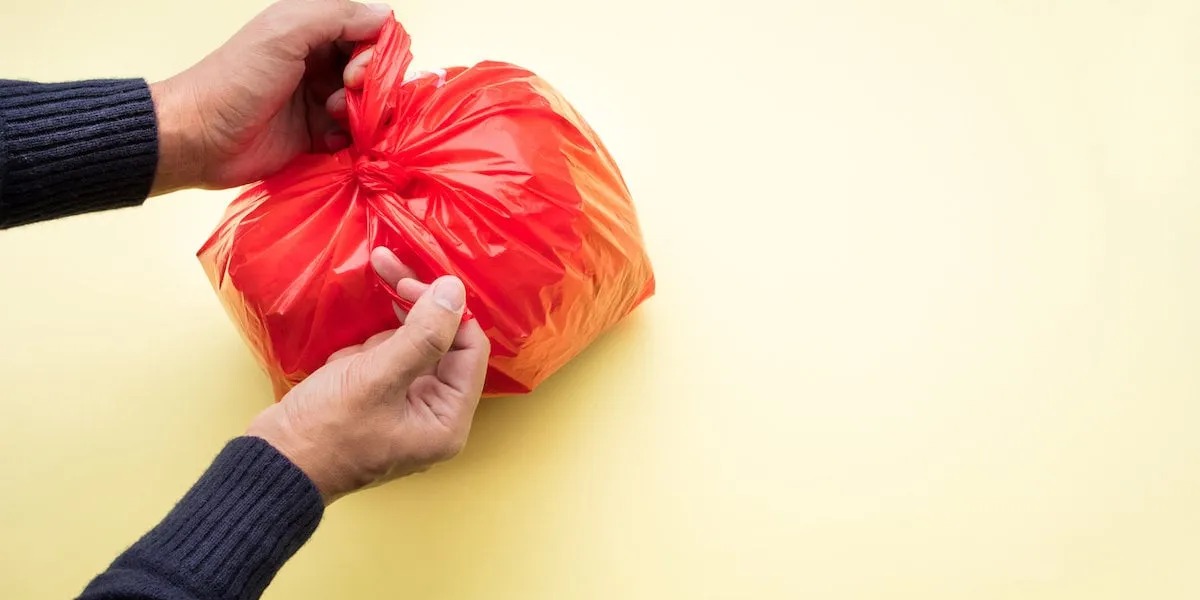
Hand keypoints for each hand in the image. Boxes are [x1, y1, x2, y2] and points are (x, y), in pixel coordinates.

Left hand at [149, 0, 389, 192]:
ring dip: (362, 113)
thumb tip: (385, 15)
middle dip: (370, 84)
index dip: (375, 51)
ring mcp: (319, 100)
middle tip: (346, 94)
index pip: (369, 32)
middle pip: (374, 69)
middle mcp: (320, 63)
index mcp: (312, 31)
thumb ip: (336, 16)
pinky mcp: (317, 136)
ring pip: (369, 104)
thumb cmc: (236, 80)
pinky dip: (352, 139)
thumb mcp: (284, 33)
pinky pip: (354, 136)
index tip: (356, 71)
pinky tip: (332, 141)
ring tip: (334, 118)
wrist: (200, 138)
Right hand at [246, 248, 489, 502]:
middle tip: (386, 266)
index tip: (410, 283)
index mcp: (448, 419)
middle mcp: (435, 414)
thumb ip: (422, 335)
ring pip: (411, 344)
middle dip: (413, 305)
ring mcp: (406, 405)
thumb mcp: (376, 378)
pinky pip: (386, 358)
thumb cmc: (324, 430)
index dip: (446, 310)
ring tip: (353, 344)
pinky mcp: (380, 397)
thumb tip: (455, 290)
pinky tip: (344, 360)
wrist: (271, 465)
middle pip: (442, 341)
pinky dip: (367, 349)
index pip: (470, 348)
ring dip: (385, 329)